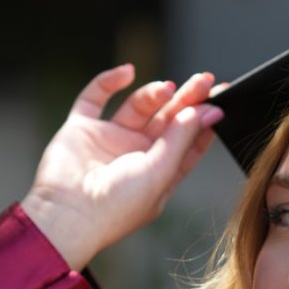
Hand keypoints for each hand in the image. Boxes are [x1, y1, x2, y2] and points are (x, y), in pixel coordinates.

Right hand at [19, 64, 224, 270]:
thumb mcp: (159, 173)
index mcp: (159, 174)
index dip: (203, 122)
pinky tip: (127, 72)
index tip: (220, 100)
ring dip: (153, 94)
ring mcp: (109, 140)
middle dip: (187, 100)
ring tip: (167, 88)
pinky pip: (95, 97)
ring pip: (138, 107)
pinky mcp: (81, 129)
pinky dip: (109, 81)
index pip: (187, 143)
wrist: (68, 216)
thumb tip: (204, 111)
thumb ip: (180, 139)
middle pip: (167, 120)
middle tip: (205, 80)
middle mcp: (136, 155)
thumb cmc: (117, 206)